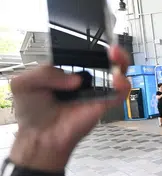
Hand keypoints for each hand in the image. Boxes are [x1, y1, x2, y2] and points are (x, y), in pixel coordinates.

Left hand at [9, 46, 130, 170]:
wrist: (39, 136)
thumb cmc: (32, 112)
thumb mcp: (25, 83)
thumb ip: (44, 72)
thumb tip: (73, 78)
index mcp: (66, 70)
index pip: (82, 51)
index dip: (90, 44)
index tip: (91, 39)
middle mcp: (84, 79)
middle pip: (107, 59)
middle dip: (114, 50)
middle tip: (111, 48)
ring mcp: (95, 91)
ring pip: (119, 72)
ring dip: (122, 62)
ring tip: (116, 56)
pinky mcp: (103, 104)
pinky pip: (120, 93)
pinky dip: (123, 85)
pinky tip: (117, 80)